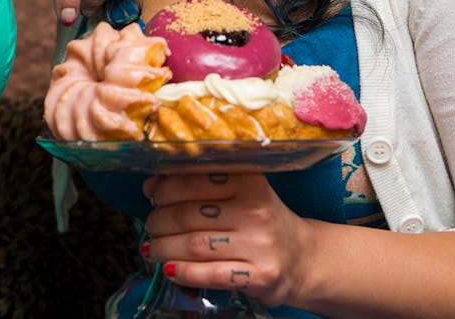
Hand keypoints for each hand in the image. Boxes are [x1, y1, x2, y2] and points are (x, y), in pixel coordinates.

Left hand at [142, 172, 304, 306]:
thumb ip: (198, 185)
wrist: (302, 258)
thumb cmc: (260, 220)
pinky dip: (182, 272)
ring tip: (152, 249)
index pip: (194, 179)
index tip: (152, 195)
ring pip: (194, 245)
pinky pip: (209, 275)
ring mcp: (259, 245)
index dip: (164, 189)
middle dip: (158, 221)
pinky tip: (169, 269)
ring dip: (163, 248)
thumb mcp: (239, 193)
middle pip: (188, 214)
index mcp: (249, 181)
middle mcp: (256, 210)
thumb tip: (151, 186)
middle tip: (151, 226)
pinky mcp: (260, 276)